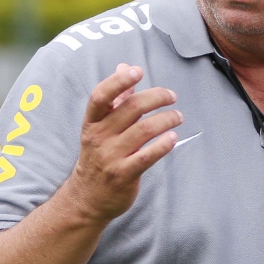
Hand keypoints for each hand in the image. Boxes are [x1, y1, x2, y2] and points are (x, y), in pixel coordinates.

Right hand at [66, 64, 182, 221]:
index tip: (137, 71)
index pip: (100, 97)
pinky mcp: (124, 175)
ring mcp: (111, 157)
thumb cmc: (98, 155)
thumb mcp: (100, 126)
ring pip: (143, 131)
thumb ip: (116, 97)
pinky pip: (147, 156)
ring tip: (177, 116)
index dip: (118, 81)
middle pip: (131, 109)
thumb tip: (125, 66)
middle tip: (172, 96)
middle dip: (156, 97)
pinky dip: (163, 145)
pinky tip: (173, 137)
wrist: (86, 197)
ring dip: (166, 119)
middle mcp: (99, 137)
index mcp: (92, 122)